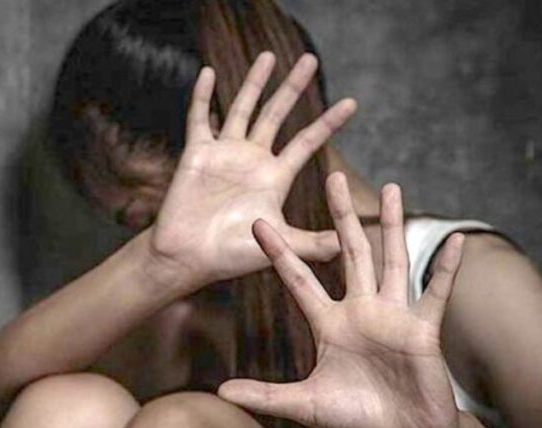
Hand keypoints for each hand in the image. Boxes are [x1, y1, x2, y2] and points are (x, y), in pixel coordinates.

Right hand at [149, 52, 356, 290]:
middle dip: (293, 88)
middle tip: (310, 60)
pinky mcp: (197, 154)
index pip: (306, 142)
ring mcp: (224, 154)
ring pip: (242, 109)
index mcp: (274, 178)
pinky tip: (208, 73)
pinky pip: (199, 118)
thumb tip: (347, 244)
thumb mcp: (279, 245)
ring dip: (255, 83)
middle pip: (276, 115)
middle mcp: (251, 160)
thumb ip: (311, 243)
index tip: (352, 103)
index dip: (327, 123)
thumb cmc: (231, 255)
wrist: (189, 258)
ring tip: (269, 56)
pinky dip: (202, 96)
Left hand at [217, 173, 466, 427]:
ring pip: (392, 260)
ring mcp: (393, 316)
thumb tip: (221, 393)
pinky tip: (455, 240)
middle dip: (340, 216)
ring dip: (392, 225)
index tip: (258, 222)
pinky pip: (436, 293)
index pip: (298, 280)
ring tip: (392, 187)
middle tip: (333, 177)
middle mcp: (360, 311)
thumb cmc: (357, 419)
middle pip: (348, 253)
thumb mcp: (306, 405)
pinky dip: (446, 268)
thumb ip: (266, 396)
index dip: (280, 253)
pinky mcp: (423, 330)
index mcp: (328, 324)